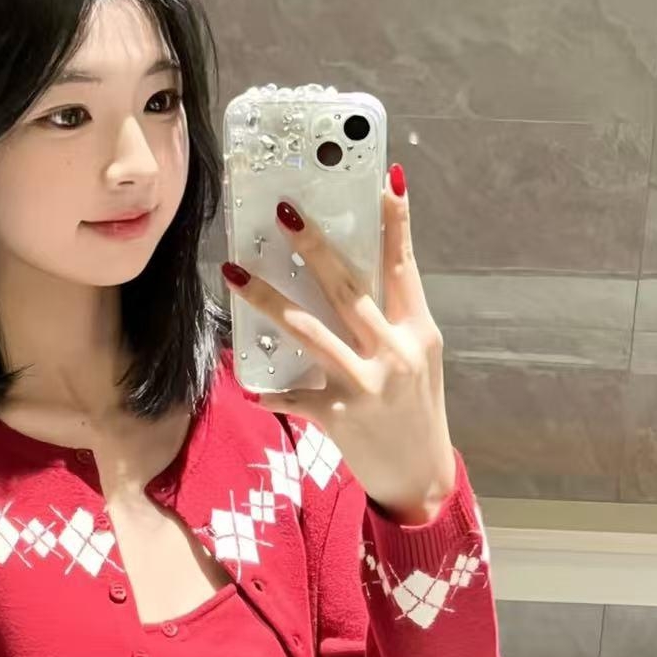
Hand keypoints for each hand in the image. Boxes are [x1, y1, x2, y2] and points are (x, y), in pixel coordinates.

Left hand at [221, 165, 457, 523]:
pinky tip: (246, 384)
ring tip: (235, 273)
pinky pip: (293, 395)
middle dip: (313, 247)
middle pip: (348, 288)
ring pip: (309, 331)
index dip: (395, 222)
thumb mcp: (415, 359)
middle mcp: (395, 352)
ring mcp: (366, 383)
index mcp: (416, 330)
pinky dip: (269, 390)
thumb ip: (388, 321)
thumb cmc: (415, 410)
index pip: (404, 266)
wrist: (420, 476)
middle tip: (285, 213)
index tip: (385, 180)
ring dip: (268, 300)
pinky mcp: (340, 414)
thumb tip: (347, 279)